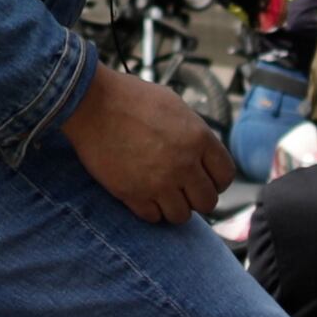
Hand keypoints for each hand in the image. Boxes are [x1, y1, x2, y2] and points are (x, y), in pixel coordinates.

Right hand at [63, 62, 233, 223]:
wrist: (92, 103)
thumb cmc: (131, 98)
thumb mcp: (174, 106)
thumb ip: (193, 133)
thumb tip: (203, 154)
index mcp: (198, 138)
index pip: (225, 176)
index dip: (216, 181)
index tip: (204, 179)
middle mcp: (184, 164)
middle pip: (207, 202)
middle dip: (196, 197)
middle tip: (183, 189)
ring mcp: (159, 182)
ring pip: (181, 216)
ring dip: (174, 207)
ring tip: (162, 194)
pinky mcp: (133, 194)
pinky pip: (153, 217)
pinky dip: (150, 210)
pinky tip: (143, 195)